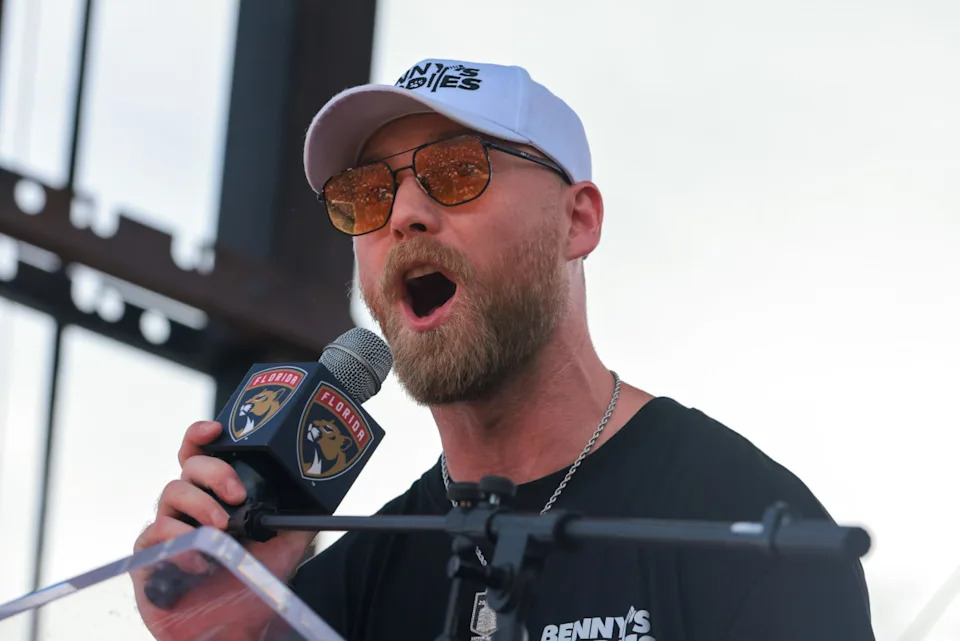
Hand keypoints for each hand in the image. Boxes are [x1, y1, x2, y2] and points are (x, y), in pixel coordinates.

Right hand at [131, 421, 316, 640]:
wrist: (237, 629)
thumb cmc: (256, 583)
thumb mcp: (289, 543)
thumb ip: (299, 514)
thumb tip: (319, 489)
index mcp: (215, 497)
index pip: (199, 456)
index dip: (200, 436)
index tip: (215, 430)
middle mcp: (189, 507)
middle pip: (187, 469)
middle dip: (213, 473)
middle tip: (237, 495)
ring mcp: (168, 530)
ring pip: (170, 494)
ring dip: (199, 505)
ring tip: (222, 528)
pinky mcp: (150, 558)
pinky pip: (153, 535)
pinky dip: (179, 541)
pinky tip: (201, 559)